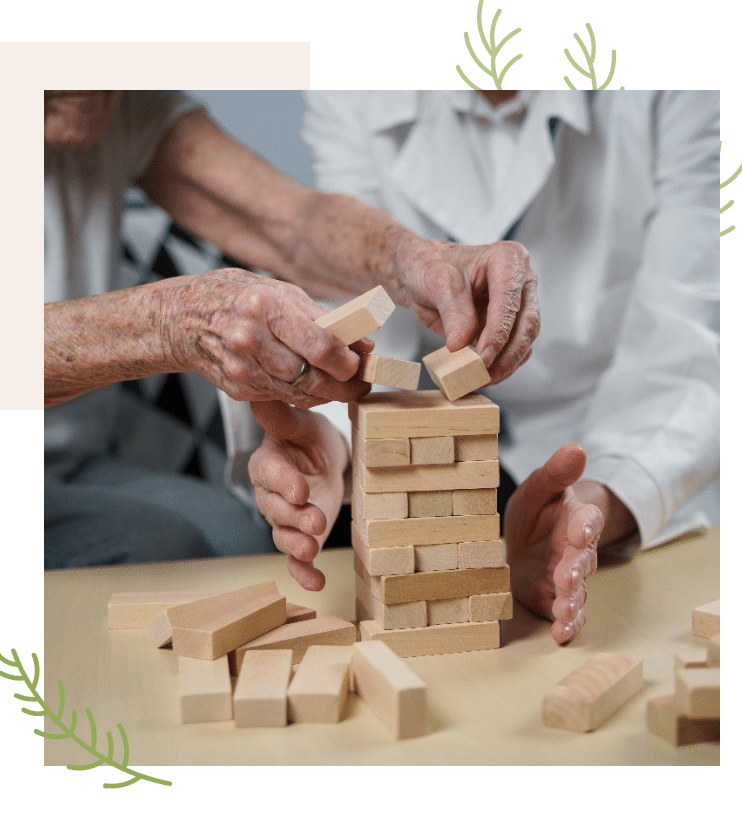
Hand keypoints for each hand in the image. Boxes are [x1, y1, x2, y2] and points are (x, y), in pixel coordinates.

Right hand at [161, 268, 372, 407]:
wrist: (184, 317)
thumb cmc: (239, 298)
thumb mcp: (281, 292)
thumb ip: (323, 319)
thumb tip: (363, 343)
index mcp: (263, 307)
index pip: (321, 346)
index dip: (348, 361)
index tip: (362, 362)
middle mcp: (249, 339)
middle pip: (313, 376)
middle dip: (345, 384)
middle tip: (362, 382)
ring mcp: (241, 368)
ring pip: (300, 393)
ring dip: (328, 393)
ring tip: (342, 384)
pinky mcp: (238, 389)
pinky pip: (283, 398)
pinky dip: (304, 395)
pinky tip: (313, 385)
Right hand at [248, 401, 347, 590]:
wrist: (323, 459)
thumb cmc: (308, 438)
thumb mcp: (301, 424)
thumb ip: (284, 420)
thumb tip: (263, 398)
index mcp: (267, 464)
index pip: (269, 473)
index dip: (283, 482)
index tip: (300, 490)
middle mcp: (271, 495)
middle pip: (275, 509)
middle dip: (294, 517)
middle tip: (315, 520)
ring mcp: (285, 519)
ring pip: (284, 535)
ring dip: (296, 545)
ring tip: (311, 550)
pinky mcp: (302, 537)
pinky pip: (296, 560)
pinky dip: (304, 573)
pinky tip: (317, 583)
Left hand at [391, 238, 539, 383]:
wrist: (420, 275)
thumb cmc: (429, 266)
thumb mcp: (436, 283)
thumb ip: (453, 312)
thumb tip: (461, 345)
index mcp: (508, 259)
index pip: (509, 299)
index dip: (498, 331)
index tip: (484, 357)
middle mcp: (521, 282)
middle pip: (526, 323)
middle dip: (507, 353)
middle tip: (485, 374)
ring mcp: (518, 305)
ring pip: (524, 341)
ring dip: (506, 364)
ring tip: (481, 379)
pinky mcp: (510, 327)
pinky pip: (514, 351)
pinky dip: (501, 366)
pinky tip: (482, 376)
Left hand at [504, 444, 603, 643]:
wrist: (529, 539)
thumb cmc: (537, 511)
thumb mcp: (539, 488)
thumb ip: (556, 473)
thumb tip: (576, 448)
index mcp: (575, 519)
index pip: (587, 520)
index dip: (586, 525)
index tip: (581, 531)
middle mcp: (576, 550)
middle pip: (582, 561)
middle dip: (575, 571)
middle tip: (567, 579)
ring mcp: (567, 577)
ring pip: (577, 591)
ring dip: (571, 602)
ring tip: (563, 612)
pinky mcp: (555, 598)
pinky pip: (568, 613)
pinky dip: (568, 625)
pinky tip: (561, 634)